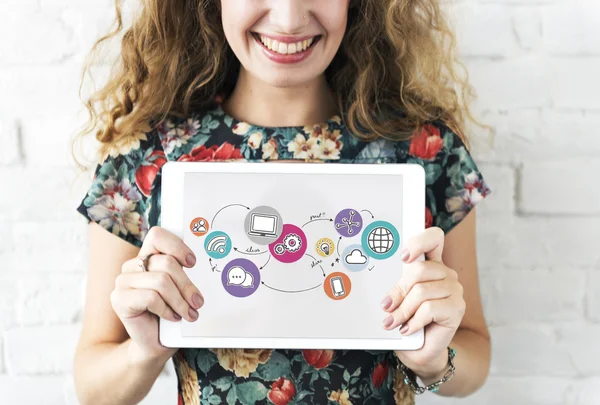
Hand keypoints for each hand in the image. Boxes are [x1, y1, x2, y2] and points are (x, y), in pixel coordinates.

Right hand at [110, 226, 203, 363]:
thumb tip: (197, 261)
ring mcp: (123, 282)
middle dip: (187, 285)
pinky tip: (171, 317)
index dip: (177, 246)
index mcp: (147, 257)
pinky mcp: (118, 299)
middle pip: (166, 263)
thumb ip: (182, 272)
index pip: (157, 235)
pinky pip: (151, 297)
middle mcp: (132, 266)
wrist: (154, 344)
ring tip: (188, 313)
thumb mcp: (179, 289)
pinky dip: (166, 309)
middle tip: (198, 302)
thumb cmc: (170, 314)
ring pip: (161, 281)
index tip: (192, 262)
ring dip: (179, 301)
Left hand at [380, 227, 464, 380]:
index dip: (419, 242)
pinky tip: (408, 329)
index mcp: (431, 264)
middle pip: (419, 269)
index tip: (403, 257)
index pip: (434, 238)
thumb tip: (385, 289)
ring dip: (403, 310)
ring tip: (393, 322)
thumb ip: (397, 286)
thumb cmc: (407, 320)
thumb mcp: (399, 299)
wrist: (420, 350)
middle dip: (399, 290)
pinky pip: (429, 309)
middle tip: (386, 306)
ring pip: (421, 291)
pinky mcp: (457, 307)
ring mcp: (454, 290)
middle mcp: (445, 273)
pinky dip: (414, 321)